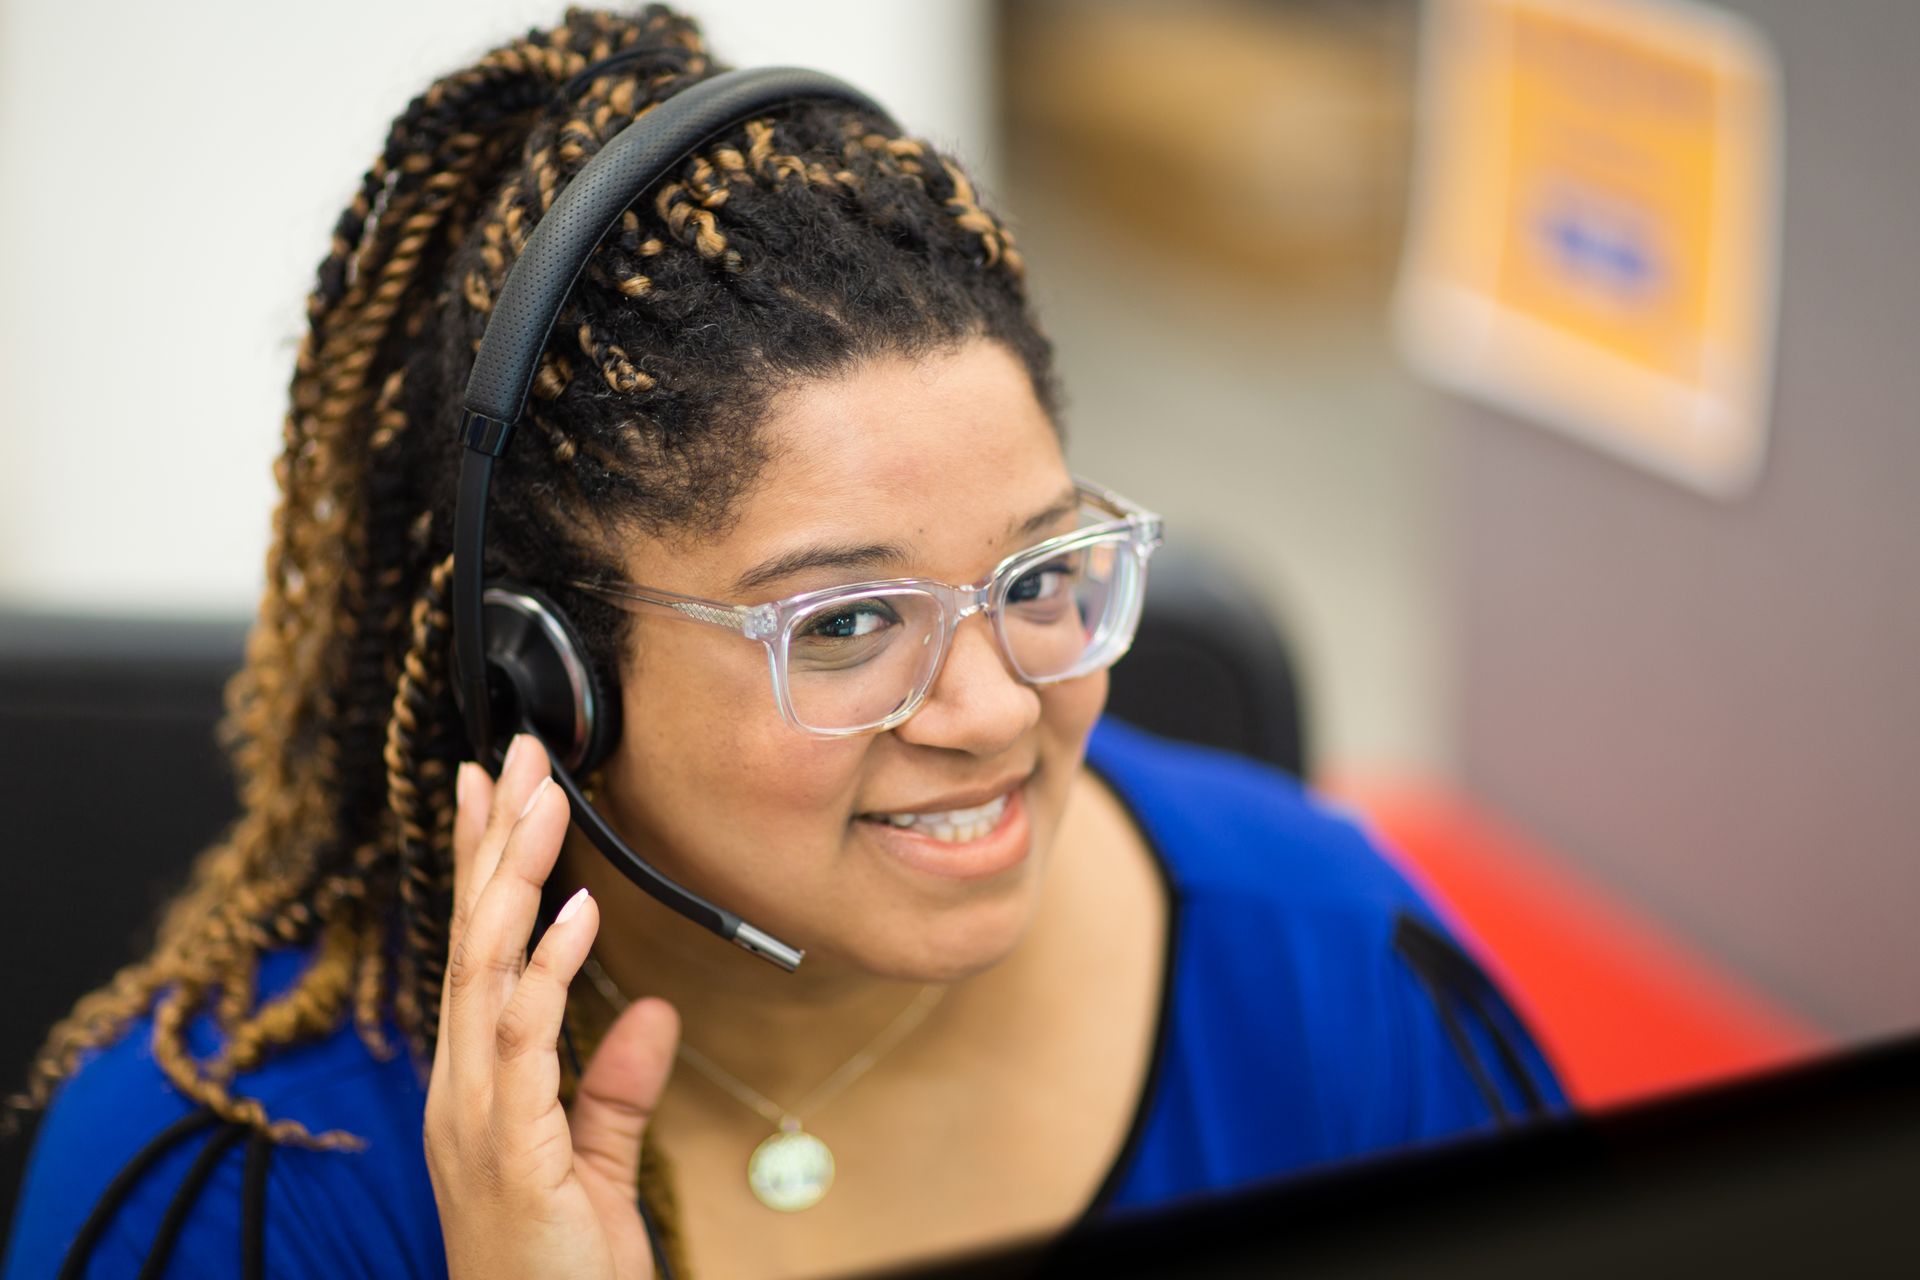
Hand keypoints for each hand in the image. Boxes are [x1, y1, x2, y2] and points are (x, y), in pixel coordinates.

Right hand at [424, 733, 680, 1279]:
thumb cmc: (557, 1273)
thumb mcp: (594, 1168)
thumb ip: (614, 1090)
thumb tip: (651, 1013)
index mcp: (479, 1082)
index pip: (479, 949)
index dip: (484, 865)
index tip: (495, 787)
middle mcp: (464, 1084)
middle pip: (473, 936)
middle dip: (494, 839)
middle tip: (516, 752)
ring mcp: (475, 1112)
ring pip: (487, 966)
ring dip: (515, 877)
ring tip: (543, 798)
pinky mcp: (507, 1144)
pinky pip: (524, 1037)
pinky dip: (546, 966)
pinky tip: (573, 909)